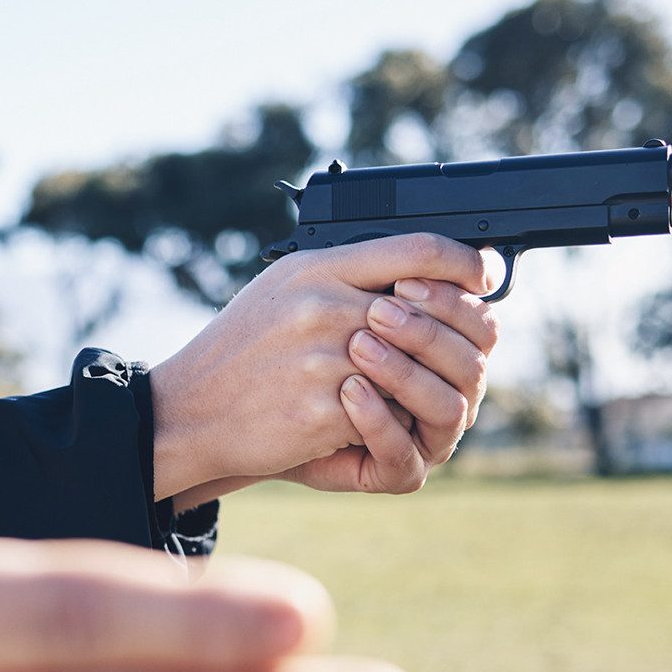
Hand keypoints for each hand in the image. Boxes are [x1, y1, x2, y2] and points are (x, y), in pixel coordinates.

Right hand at [148, 234, 501, 503]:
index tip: (485, 275)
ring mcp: (326, 358)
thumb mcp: (286, 289)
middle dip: (454, 335)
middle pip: (431, 313)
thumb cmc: (239, 350)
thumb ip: (347, 274)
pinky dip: (384, 421)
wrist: (186, 410)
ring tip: (409, 389)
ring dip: (418, 384)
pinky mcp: (323, 409)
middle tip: (464, 346)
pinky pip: (385, 415)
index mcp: (319, 266)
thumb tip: (419, 273)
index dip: (466, 262)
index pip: (419, 250)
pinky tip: (367, 419)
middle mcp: (324, 305)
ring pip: (414, 368)